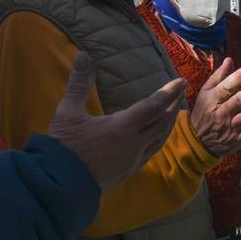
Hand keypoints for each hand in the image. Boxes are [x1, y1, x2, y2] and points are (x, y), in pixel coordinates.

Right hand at [48, 53, 184, 190]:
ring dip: (167, 125)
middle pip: (163, 123)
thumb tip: (82, 55)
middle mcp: (134, 144)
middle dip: (173, 107)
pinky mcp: (127, 172)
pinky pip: (150, 153)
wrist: (59, 184)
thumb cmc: (63, 147)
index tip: (181, 81)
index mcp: (122, 127)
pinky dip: (156, 139)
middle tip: (179, 94)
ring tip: (171, 113)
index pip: (154, 106)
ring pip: (159, 140)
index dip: (169, 92)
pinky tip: (151, 137)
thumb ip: (79, 83)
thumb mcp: (67, 112)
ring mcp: (132, 161)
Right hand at [189, 58, 240, 156]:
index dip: (238, 78)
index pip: (226, 88)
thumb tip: (229, 60)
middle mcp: (221, 113)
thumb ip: (217, 77)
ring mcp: (231, 127)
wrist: (198, 141)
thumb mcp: (205, 93)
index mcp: (212, 100)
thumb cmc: (203, 112)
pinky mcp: (239, 139)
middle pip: (240, 100)